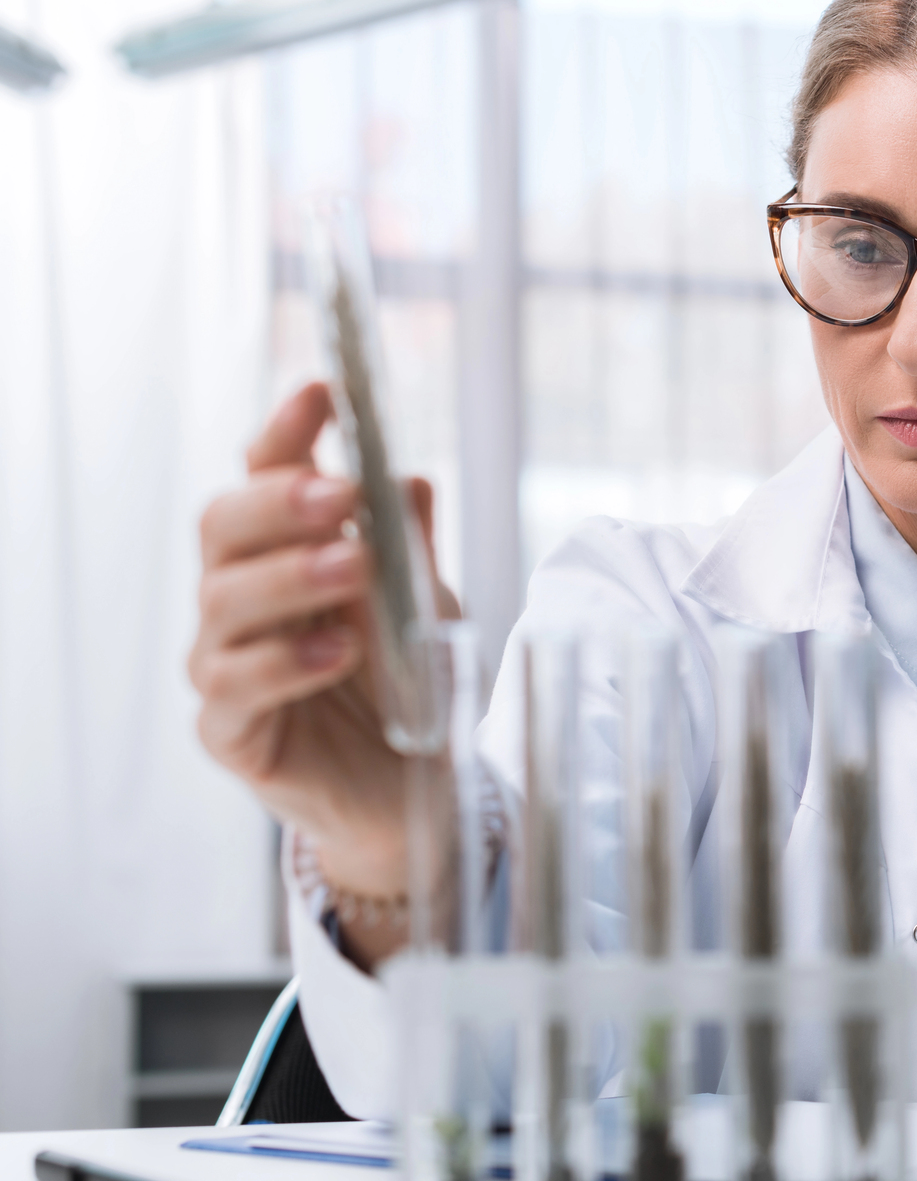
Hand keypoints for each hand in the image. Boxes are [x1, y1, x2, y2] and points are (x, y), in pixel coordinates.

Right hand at [187, 384, 455, 963]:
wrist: (415, 789)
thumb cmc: (410, 685)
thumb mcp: (429, 607)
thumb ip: (412, 549)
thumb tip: (410, 478)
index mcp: (285, 550)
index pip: (266, 474)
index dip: (286, 431)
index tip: (323, 391)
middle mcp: (242, 598)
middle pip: (225, 525)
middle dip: (280, 502)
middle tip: (340, 495)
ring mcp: (226, 662)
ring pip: (223, 602)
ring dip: (290, 577)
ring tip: (350, 567)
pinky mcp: (231, 731)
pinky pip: (235, 688)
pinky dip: (284, 663)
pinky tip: (334, 651)